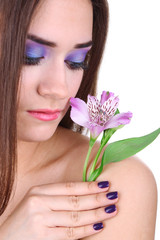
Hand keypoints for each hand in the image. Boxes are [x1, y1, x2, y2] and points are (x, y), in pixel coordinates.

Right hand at [0, 181, 117, 239]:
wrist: (5, 239)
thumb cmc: (26, 220)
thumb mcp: (37, 202)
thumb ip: (57, 198)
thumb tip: (86, 194)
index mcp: (39, 191)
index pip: (69, 187)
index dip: (89, 186)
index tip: (105, 185)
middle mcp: (39, 203)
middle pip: (75, 201)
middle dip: (97, 199)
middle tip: (114, 196)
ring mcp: (40, 220)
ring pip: (75, 217)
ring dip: (96, 214)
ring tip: (111, 210)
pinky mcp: (42, 237)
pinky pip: (70, 233)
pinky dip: (86, 229)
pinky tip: (98, 226)